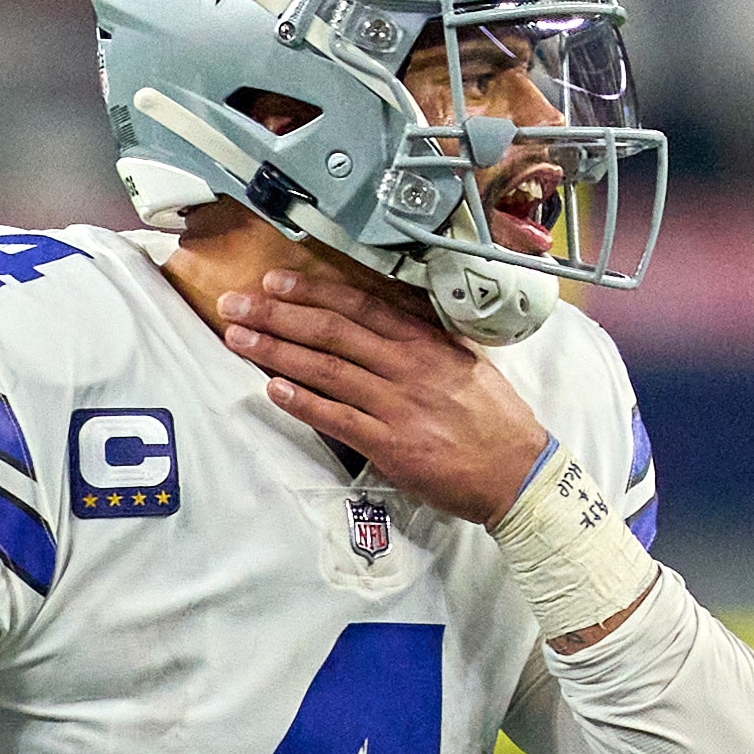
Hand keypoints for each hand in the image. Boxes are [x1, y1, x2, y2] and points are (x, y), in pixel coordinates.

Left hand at [218, 268, 549, 523]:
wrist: (517, 472)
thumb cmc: (492, 417)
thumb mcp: (464, 362)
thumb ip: (424, 338)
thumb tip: (385, 315)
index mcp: (426, 342)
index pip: (359, 306)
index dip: (311, 291)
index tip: (273, 281)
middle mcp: (408, 366)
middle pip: (331, 332)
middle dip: (277, 315)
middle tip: (235, 304)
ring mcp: (398, 405)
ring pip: (326, 370)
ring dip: (276, 352)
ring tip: (238, 339)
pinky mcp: (391, 445)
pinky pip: (337, 418)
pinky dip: (302, 402)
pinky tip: (272, 389)